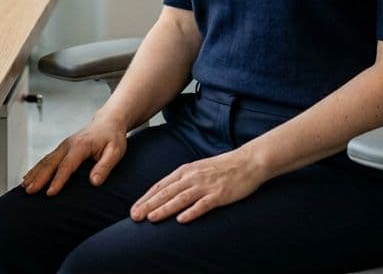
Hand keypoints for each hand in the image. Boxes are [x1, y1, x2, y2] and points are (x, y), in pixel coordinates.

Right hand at [21, 113, 127, 195]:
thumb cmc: (113, 138)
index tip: (50, 193)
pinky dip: (36, 169)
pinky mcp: (62, 148)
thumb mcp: (115, 152)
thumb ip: (105, 166)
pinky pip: (46, 159)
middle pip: (51, 162)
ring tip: (25, 187)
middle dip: (39, 178)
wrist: (108, 122)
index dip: (58, 180)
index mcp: (81, 145)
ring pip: (45, 160)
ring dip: (34, 173)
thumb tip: (94, 182)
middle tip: (30, 191)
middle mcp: (68, 144)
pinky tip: (29, 177)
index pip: (67, 165)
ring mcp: (63, 146)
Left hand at [129, 150, 266, 223]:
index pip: (161, 185)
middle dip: (149, 205)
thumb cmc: (222, 167)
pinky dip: (191, 212)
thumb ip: (183, 179)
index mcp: (186, 170)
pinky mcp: (219, 194)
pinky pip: (203, 204)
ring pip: (180, 198)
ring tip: (151, 218)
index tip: (134, 208)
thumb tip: (166, 192)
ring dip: (164, 209)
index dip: (146, 198)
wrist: (248, 161)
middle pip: (166, 192)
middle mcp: (193, 177)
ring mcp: (206, 186)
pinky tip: (181, 220)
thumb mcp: (198, 169)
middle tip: (135, 216)